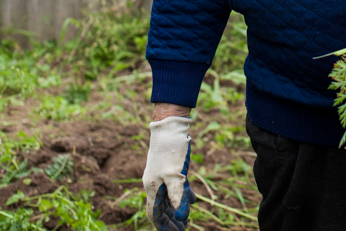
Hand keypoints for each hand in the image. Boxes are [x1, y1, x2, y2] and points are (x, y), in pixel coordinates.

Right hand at [143, 115, 195, 229]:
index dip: (163, 226)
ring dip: (177, 210)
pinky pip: (176, 187)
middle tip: (183, 229)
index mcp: (152, 187)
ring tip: (186, 220)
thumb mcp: (175, 174)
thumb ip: (177, 196)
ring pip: (168, 198)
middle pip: (161, 208)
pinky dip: (183, 195)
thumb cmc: (170, 149)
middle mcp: (155, 183)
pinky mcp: (170, 168)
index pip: (154, 214)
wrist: (170, 125)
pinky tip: (193, 200)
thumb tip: (180, 216)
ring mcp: (162, 176)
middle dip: (171, 221)